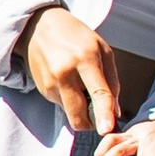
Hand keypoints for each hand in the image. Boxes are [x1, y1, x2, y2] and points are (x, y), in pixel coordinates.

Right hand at [23, 6, 123, 137]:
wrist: (39, 26)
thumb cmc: (76, 36)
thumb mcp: (102, 49)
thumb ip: (112, 80)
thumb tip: (115, 111)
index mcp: (85, 59)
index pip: (98, 92)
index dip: (104, 113)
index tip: (108, 129)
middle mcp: (65, 73)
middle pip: (79, 116)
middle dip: (92, 123)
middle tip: (100, 115)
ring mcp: (51, 83)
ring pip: (71, 114)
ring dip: (81, 109)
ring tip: (81, 85)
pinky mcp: (43, 90)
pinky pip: (63, 106)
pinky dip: (70, 101)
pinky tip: (69, 82)